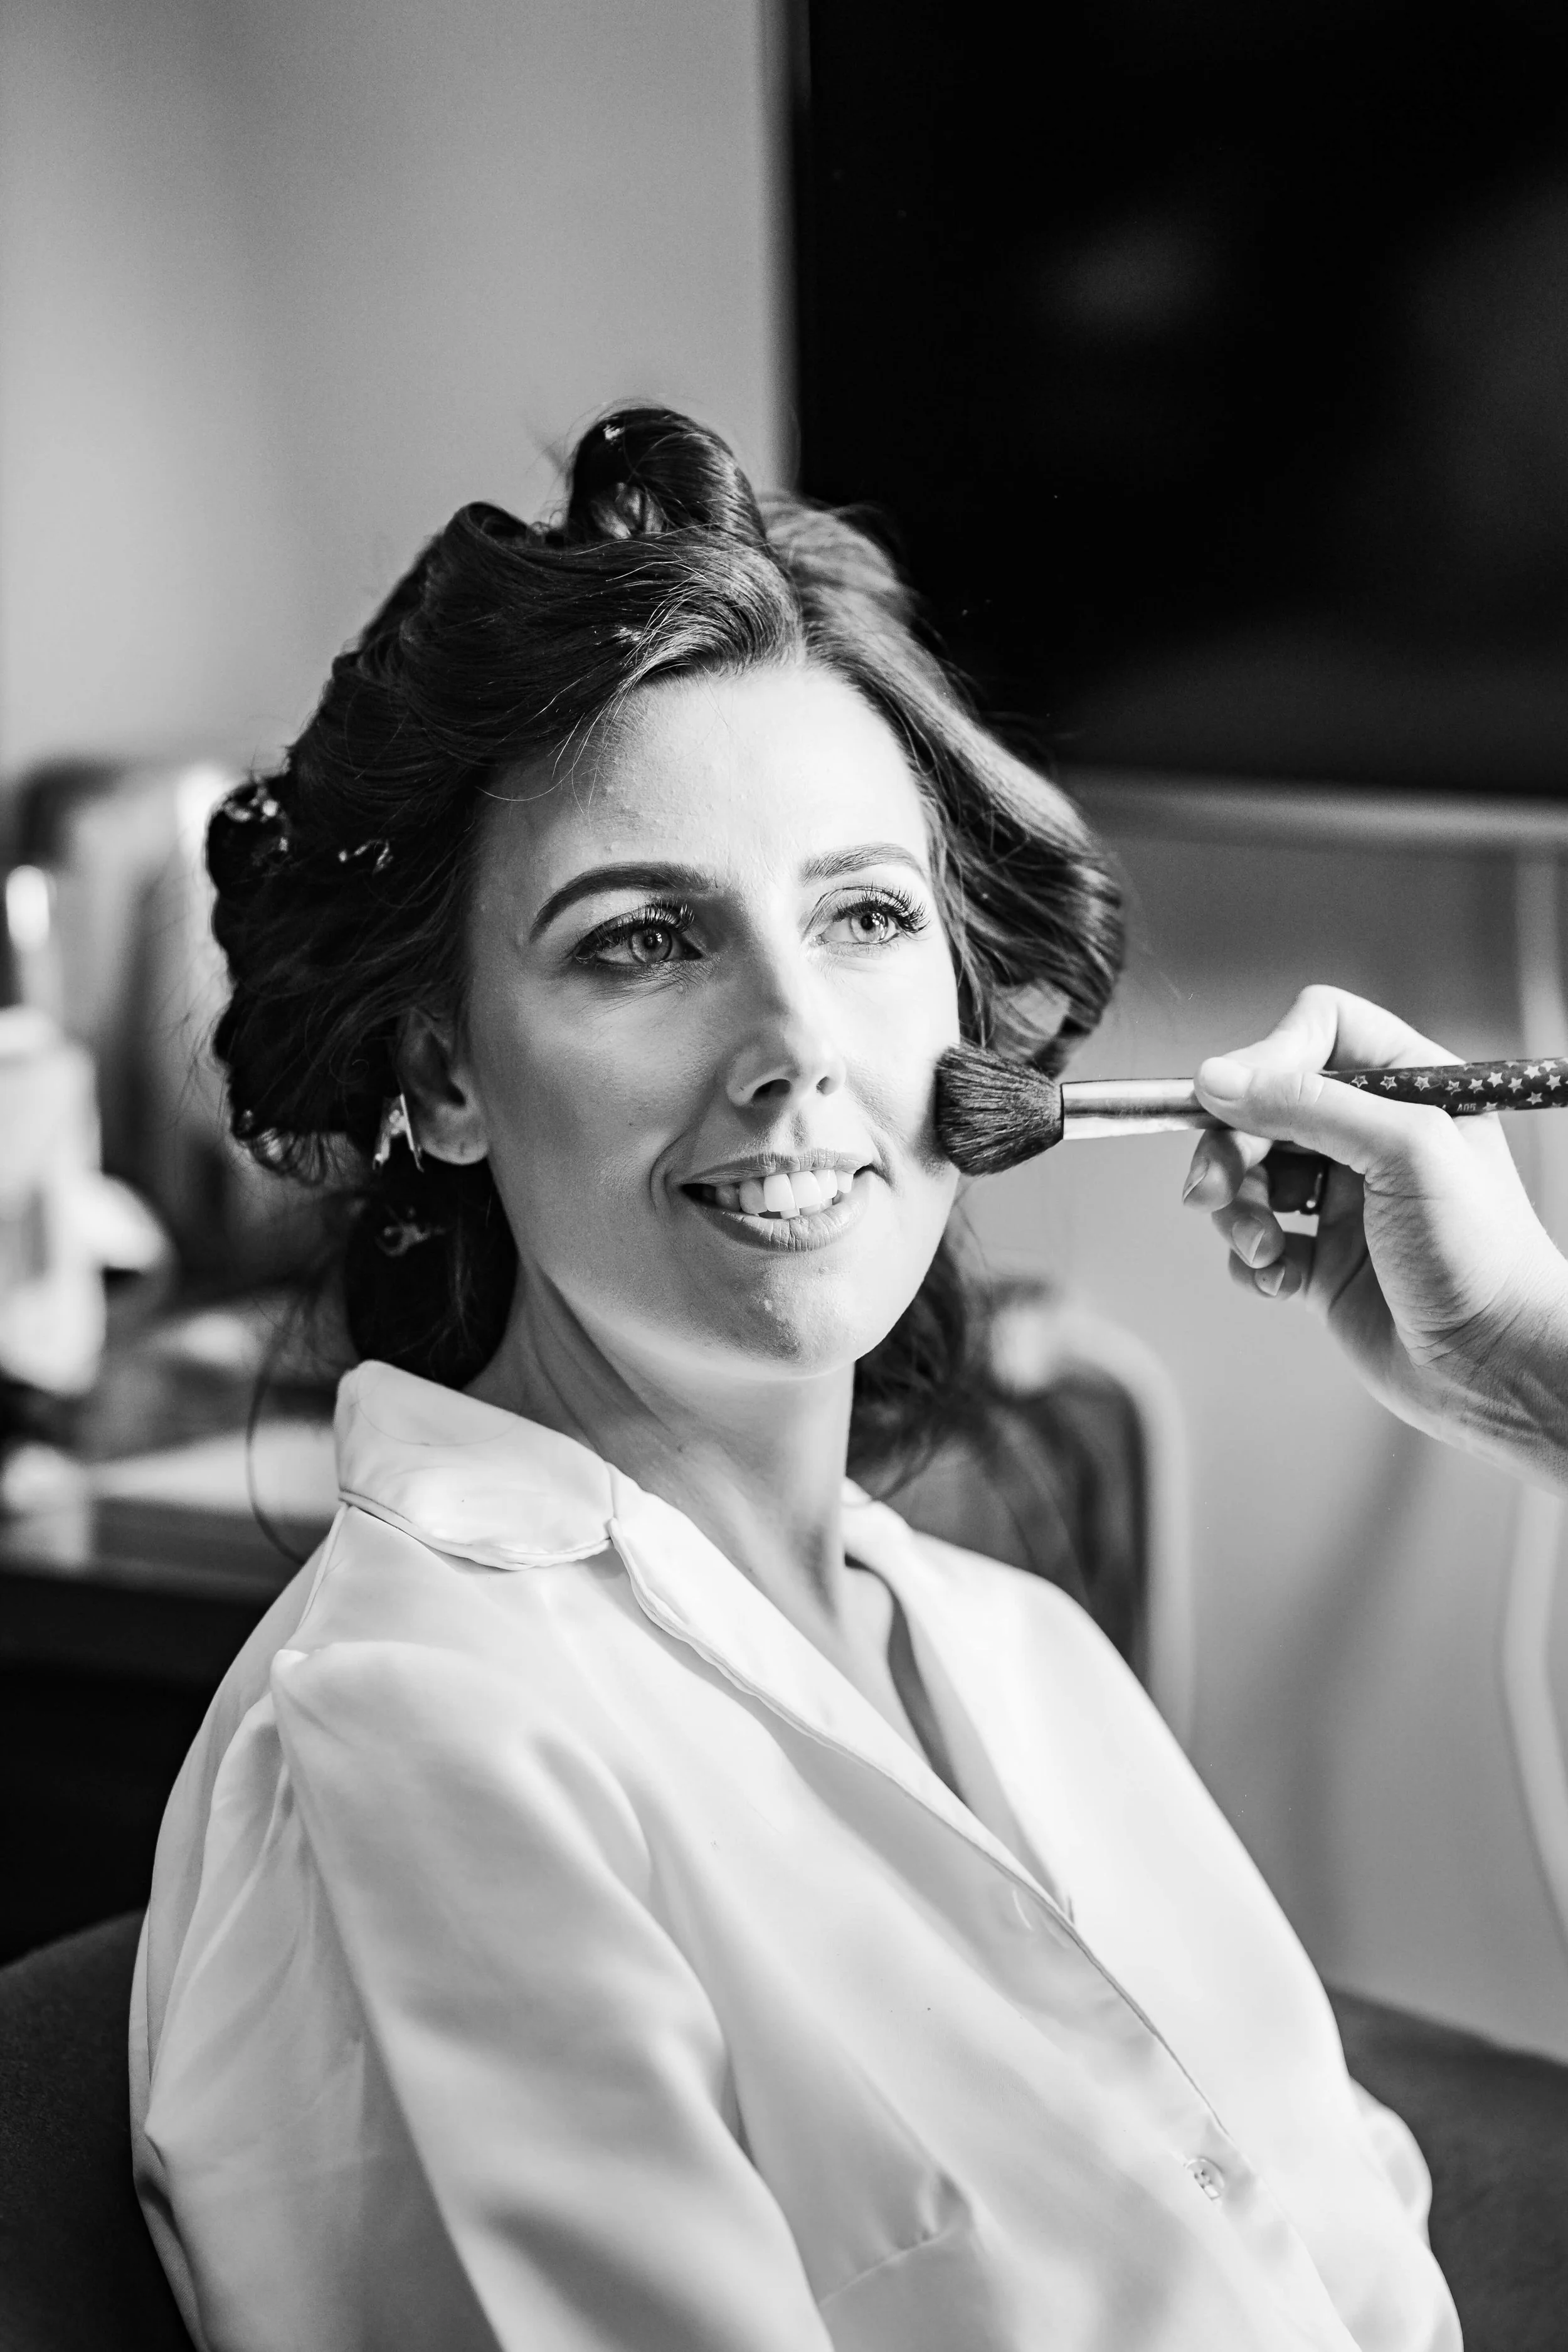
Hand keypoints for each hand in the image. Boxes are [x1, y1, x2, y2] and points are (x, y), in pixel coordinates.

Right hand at [1181, 985, 1567, 1483]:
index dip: (1268, 1058)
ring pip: (1248, 1176)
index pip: (1318, 1032)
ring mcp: (1344, 1202)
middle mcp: (1371, 1138)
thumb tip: (1217, 1079)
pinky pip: (1253, 1244)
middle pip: (1264, 1106)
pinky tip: (1283, 1282)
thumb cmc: (1480, 1257)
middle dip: (1230, 1147)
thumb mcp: (1404, 1152)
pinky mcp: (1322, 1262)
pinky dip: (1251, 1262)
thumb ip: (1309, 1104)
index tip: (1231, 1101)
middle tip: (1214, 1189)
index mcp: (1408, 1090)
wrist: (1495, 1368)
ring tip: (1264, 1247)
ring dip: (1239, 1212)